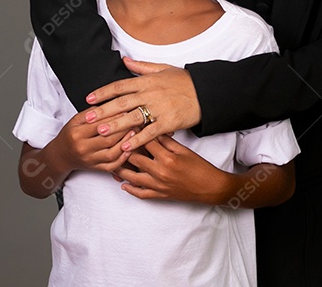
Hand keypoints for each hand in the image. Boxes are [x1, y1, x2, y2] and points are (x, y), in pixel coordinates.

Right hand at [50, 107, 132, 173]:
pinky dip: (123, 158)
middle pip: (108, 139)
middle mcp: (83, 148)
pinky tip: (130, 148)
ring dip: (126, 143)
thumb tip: (112, 105)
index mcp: (77, 133)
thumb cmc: (70, 135)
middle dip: (124, 129)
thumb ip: (92, 113)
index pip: (99, 124)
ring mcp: (90, 160)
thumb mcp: (76, 120)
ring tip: (135, 132)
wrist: (61, 155)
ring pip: (112, 153)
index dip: (114, 117)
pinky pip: (112, 166)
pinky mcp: (95, 169)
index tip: (127, 109)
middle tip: (136, 120)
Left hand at [84, 58, 200, 151]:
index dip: (103, 92)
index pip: (120, 85)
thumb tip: (124, 60)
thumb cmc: (185, 81)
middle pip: (122, 102)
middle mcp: (150, 94)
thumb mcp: (163, 68)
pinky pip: (150, 132)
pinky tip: (126, 147)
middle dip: (103, 110)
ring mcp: (159, 108)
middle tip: (87, 118)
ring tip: (101, 132)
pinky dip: (138, 139)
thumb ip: (141, 67)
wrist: (206, 93)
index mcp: (147, 81)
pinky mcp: (169, 122)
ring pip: (133, 117)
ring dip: (115, 125)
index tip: (89, 98)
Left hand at [114, 134, 228, 203]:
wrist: (210, 187)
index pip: (145, 142)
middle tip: (113, 142)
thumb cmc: (200, 167)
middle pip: (135, 158)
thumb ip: (167, 141)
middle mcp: (160, 172)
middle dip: (123, 150)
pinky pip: (141, 194)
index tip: (126, 127)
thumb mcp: (184, 150)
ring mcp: (158, 185)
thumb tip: (152, 131)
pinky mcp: (160, 195)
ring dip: (121, 170)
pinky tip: (123, 184)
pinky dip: (131, 189)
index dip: (134, 133)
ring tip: (111, 162)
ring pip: (133, 177)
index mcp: (167, 158)